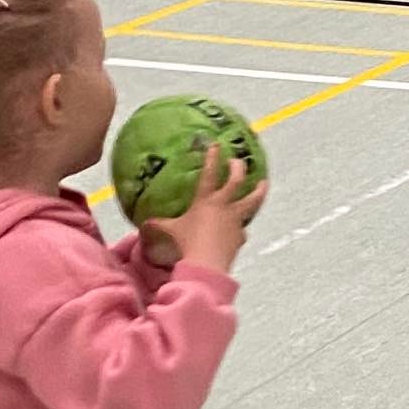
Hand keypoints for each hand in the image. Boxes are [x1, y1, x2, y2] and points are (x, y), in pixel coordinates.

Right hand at [142, 139, 263, 276]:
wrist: (207, 264)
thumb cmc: (188, 244)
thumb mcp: (171, 231)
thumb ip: (160, 224)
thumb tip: (145, 223)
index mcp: (206, 200)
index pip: (210, 173)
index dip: (213, 157)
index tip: (216, 145)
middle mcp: (223, 205)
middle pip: (237, 180)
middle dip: (239, 167)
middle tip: (239, 161)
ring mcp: (235, 220)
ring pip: (253, 200)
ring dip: (259, 191)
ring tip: (263, 183)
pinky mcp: (241, 236)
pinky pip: (243, 229)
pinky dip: (241, 227)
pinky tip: (241, 229)